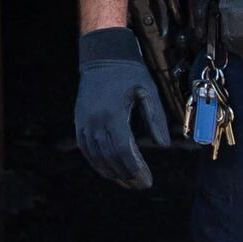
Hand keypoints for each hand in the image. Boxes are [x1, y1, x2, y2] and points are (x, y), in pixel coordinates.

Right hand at [74, 29, 169, 189]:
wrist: (102, 55)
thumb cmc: (129, 72)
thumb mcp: (148, 91)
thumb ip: (156, 119)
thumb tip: (163, 146)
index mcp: (113, 113)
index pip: (122, 150)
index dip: (135, 169)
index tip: (147, 181)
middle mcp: (95, 120)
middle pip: (109, 157)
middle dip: (126, 175)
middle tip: (140, 185)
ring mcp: (84, 122)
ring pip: (96, 156)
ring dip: (112, 172)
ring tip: (127, 182)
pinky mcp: (79, 121)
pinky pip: (86, 149)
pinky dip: (97, 163)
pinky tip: (109, 170)